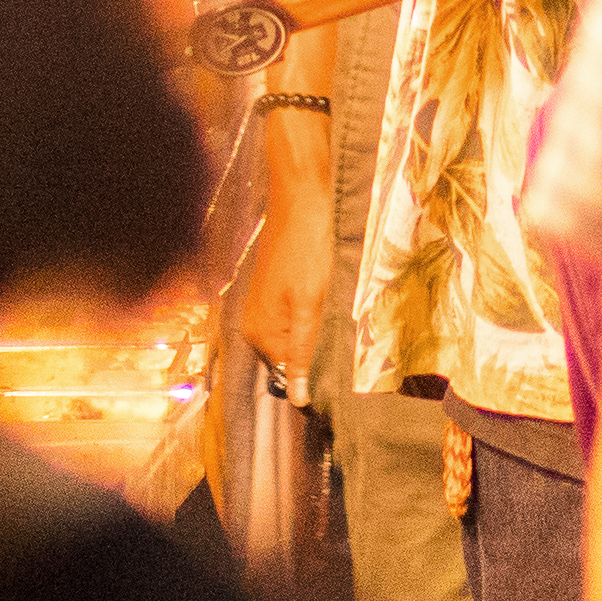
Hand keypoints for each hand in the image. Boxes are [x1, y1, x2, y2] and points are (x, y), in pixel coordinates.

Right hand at [233, 103, 335, 379]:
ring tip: (340, 330)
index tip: (341, 384)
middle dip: (313, 358)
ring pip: (294, 336)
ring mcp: (265, 304)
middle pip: (288, 356)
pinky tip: (331, 309)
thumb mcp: (309, 306)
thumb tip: (298, 400)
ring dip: (315, 337)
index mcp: (260, 331)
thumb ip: (300, 351)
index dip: (312, 379)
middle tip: (346, 354)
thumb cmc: (307, 251)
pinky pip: (295, 317)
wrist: (302, 200)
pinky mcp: (276, 288)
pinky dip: (313, 318)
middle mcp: (255, 322)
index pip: (286, 376)